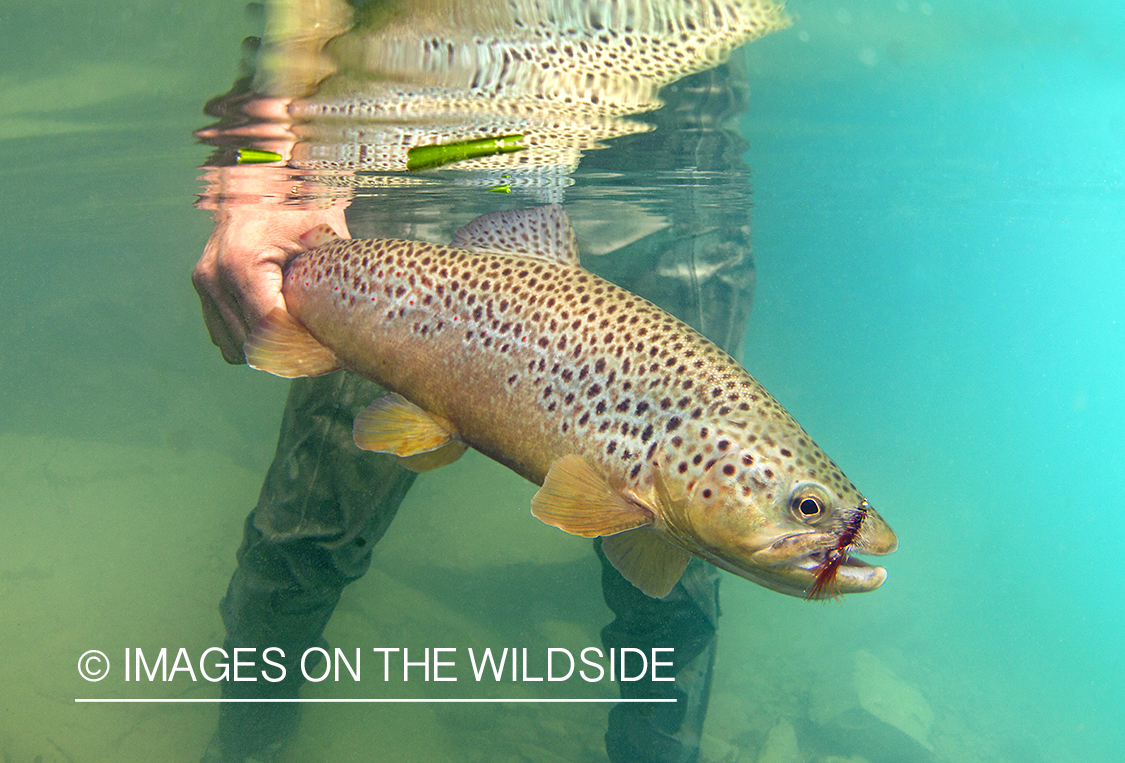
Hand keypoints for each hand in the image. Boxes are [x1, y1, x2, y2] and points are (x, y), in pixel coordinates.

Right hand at [192, 205, 349, 362]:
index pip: (269, 330)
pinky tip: (281, 328)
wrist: (264, 176)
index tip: (330, 354)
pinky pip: (224, 335)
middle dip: (289, 354)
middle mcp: (214, 275)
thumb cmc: (299, 202)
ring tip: (303, 340)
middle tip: (323, 353)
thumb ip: (333, 277)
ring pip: (235, 348)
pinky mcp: (203, 287)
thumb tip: (353, 323)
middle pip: (252, 344)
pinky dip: (252, 340)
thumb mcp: (324, 235)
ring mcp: (204, 282)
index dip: (301, 349)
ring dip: (269, 351)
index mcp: (241, 263)